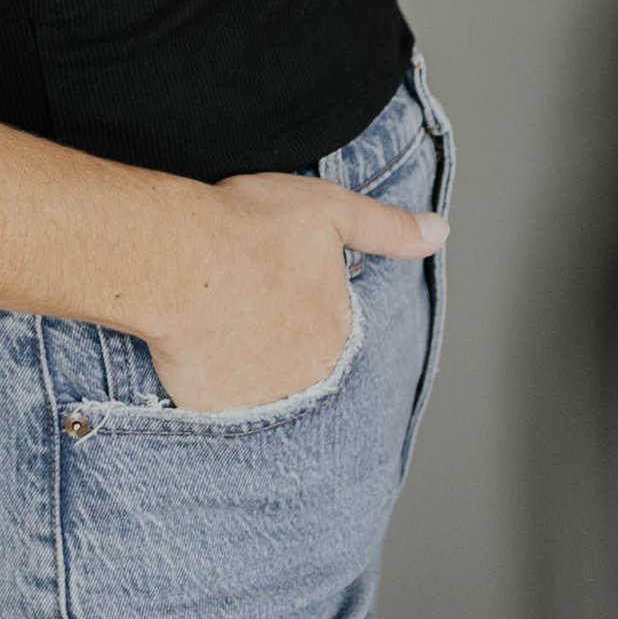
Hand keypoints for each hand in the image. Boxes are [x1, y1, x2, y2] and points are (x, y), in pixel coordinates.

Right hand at [145, 170, 442, 414]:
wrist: (177, 258)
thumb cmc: (249, 229)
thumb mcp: (329, 210)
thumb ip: (387, 228)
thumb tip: (439, 233)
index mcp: (337, 336)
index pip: (326, 328)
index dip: (295, 298)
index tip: (270, 278)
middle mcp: (306, 380)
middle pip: (292, 359)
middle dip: (271, 333)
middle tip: (240, 294)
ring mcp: (257, 399)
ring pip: (254, 382)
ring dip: (241, 358)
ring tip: (215, 315)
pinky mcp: (211, 408)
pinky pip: (212, 396)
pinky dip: (204, 374)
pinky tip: (192, 340)